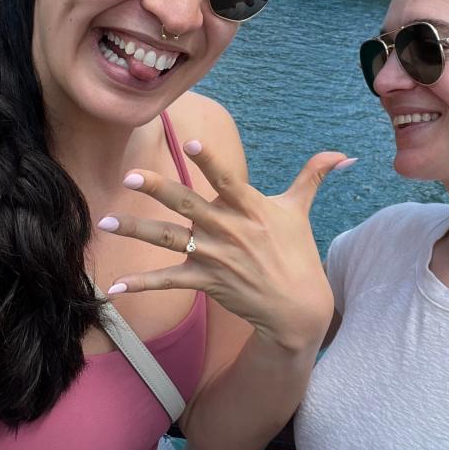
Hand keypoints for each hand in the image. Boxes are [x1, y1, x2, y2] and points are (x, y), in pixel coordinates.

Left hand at [99, 141, 352, 350]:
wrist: (297, 306)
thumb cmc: (297, 252)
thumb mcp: (301, 210)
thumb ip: (313, 175)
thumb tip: (343, 154)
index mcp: (250, 207)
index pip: (227, 179)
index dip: (209, 160)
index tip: (187, 143)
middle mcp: (230, 229)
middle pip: (188, 205)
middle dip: (158, 190)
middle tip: (130, 177)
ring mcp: (216, 256)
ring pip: (169, 239)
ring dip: (136, 230)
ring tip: (105, 222)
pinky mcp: (207, 281)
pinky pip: (169, 280)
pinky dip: (141, 284)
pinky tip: (114, 286)